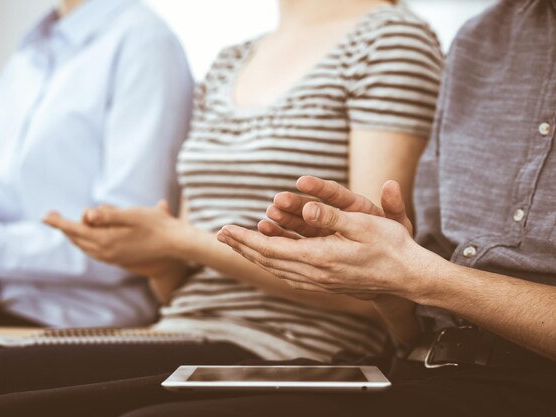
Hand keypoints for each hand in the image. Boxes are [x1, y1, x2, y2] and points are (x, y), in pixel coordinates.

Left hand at [44, 201, 180, 266]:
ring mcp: (113, 258)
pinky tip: (88, 240)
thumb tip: (87, 214)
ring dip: (75, 237)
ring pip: (86, 248)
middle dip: (65, 228)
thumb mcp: (133, 215)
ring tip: (66, 227)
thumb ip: (109, 215)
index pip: (76, 230)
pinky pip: (95, 253)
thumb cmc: (157, 226)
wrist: (175, 248)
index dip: (60, 222)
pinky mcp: (120, 260)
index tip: (46, 215)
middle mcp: (107, 253)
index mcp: (107, 240)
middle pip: (78, 240)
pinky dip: (86, 244)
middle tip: (52, 217)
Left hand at [217, 181, 433, 298]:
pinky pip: (288, 274)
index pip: (270, 249)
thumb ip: (332, 216)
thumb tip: (306, 208)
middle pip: (267, 261)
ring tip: (238, 244)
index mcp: (320, 258)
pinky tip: (268, 257)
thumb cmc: (391, 247)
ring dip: (254, 255)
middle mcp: (315, 274)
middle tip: (221, 235)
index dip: (245, 239)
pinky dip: (272, 263)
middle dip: (242, 247)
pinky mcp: (325, 284)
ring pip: (276, 269)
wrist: (408, 278)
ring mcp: (319, 282)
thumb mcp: (364, 224)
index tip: (225, 229)